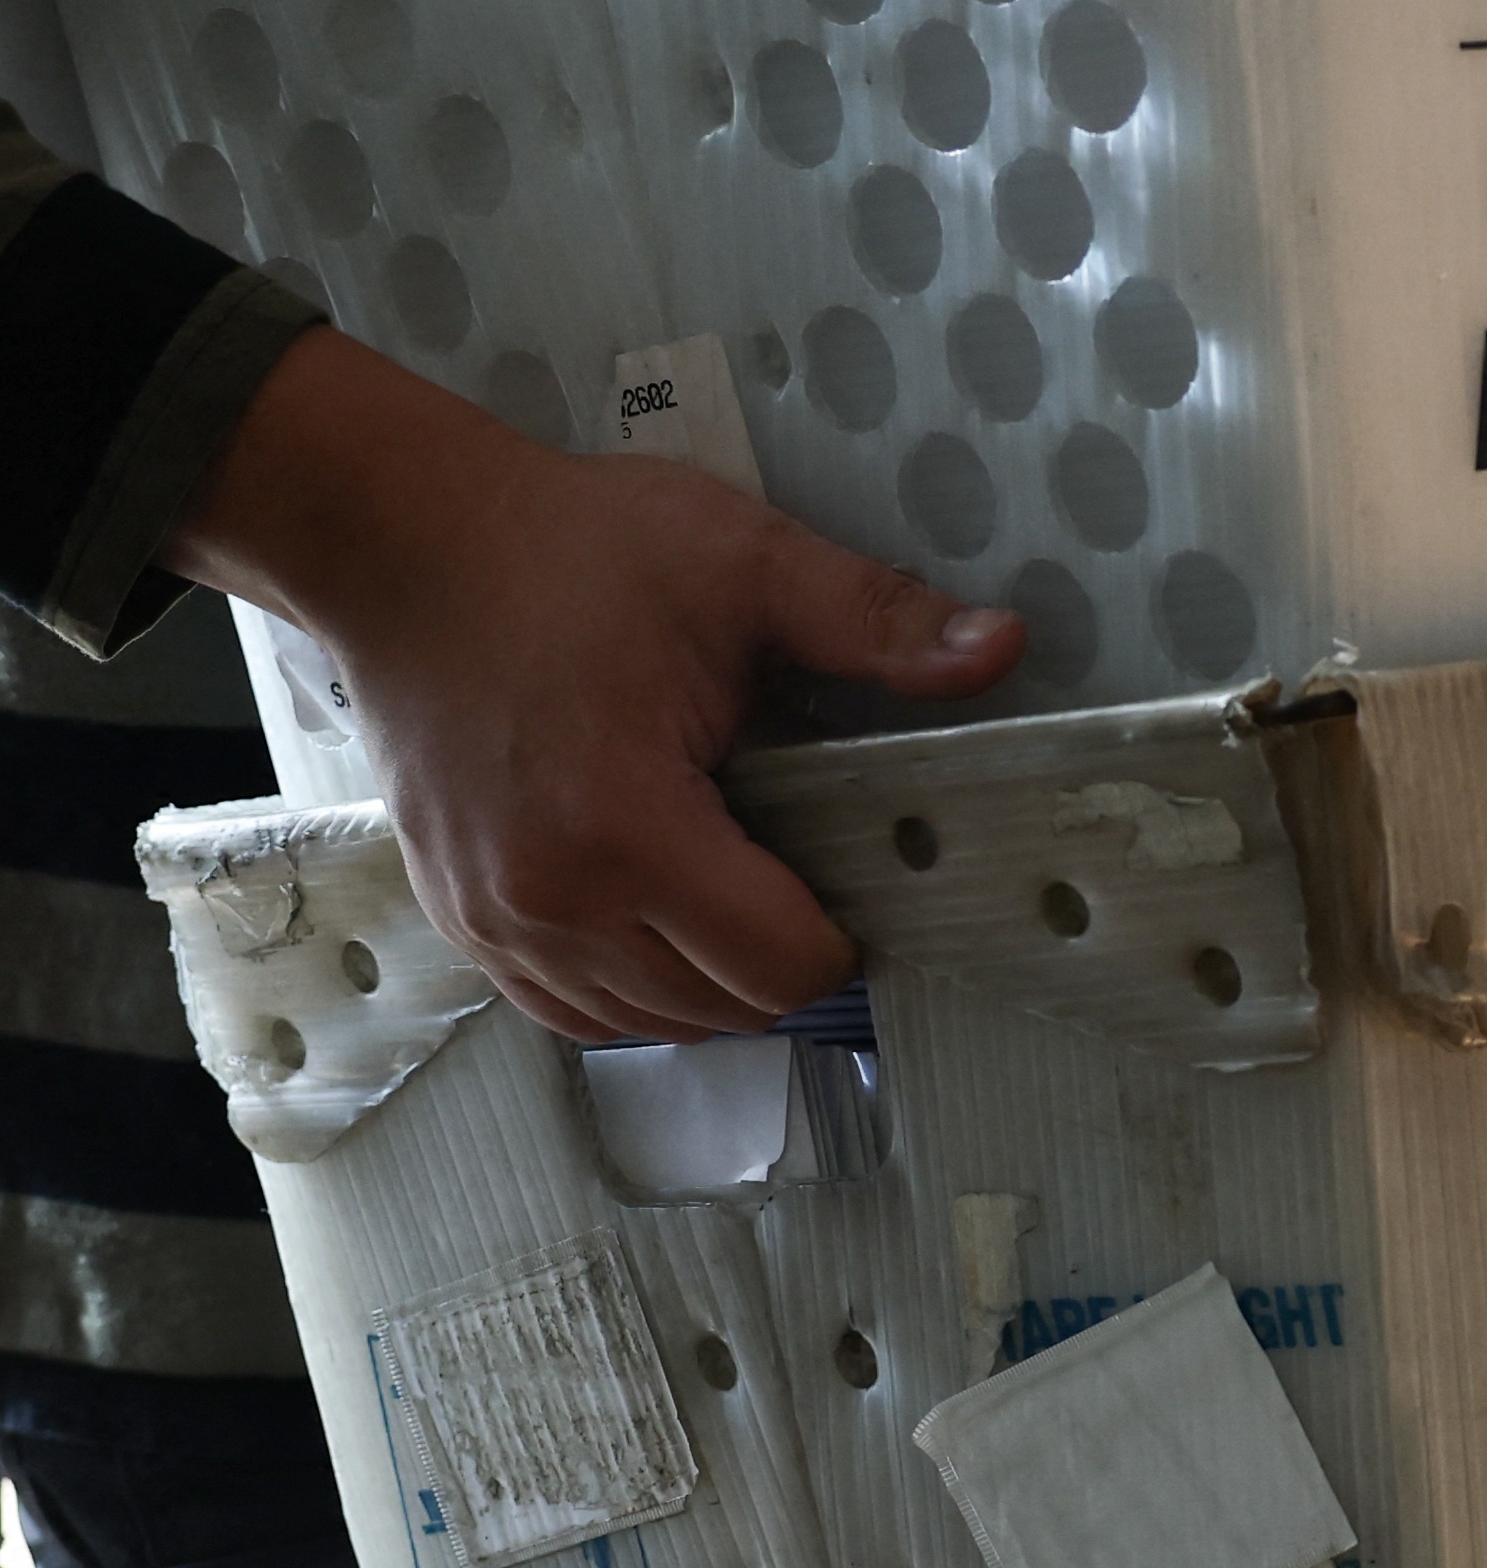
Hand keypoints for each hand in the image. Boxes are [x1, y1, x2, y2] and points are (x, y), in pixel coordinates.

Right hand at [166, 329, 1023, 1039]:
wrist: (403, 544)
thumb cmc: (569, 551)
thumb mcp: (745, 564)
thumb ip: (876, 620)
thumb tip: (1003, 647)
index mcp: (626, 828)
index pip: (780, 964)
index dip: (844, 930)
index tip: (858, 865)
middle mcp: (549, 902)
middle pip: (723, 1007)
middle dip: (786, 953)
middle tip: (808, 864)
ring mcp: (493, 922)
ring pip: (649, 1023)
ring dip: (713, 979)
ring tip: (739, 880)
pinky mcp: (459, 919)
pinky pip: (572, 1011)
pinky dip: (636, 985)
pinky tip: (667, 910)